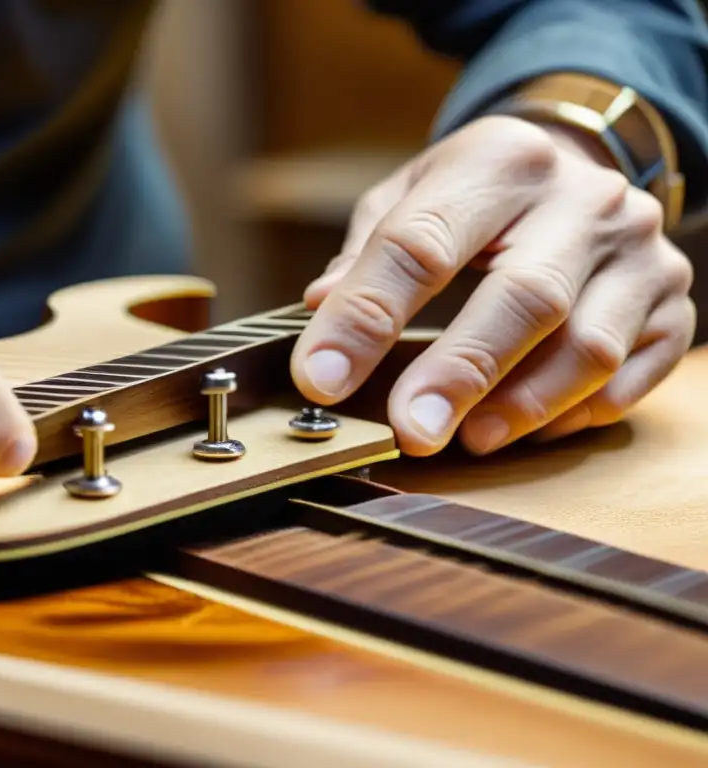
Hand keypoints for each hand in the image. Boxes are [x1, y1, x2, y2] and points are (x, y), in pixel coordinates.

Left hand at [291, 116, 694, 456]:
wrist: (576, 163)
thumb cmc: (476, 194)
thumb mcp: (412, 194)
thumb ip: (367, 253)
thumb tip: (319, 308)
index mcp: (498, 161)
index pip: (421, 244)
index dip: (365, 317)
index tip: (320, 377)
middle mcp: (583, 198)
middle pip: (525, 298)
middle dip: (460, 373)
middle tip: (409, 430)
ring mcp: (638, 250)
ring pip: (590, 346)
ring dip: (524, 405)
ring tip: (468, 437)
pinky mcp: (671, 298)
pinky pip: (633, 375)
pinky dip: (576, 413)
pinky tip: (526, 426)